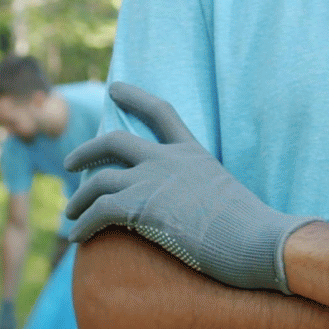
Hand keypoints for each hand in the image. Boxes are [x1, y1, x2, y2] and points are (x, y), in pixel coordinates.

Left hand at [64, 82, 315, 292]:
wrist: (259, 240)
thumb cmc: (254, 230)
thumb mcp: (226, 196)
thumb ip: (203, 193)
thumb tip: (197, 212)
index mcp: (192, 152)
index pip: (161, 111)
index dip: (134, 97)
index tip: (114, 87)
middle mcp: (169, 159)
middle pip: (114, 140)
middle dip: (86, 150)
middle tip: (69, 163)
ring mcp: (154, 180)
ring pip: (98, 179)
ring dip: (79, 198)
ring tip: (71, 213)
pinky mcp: (142, 207)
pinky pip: (98, 211)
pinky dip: (83, 225)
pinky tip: (78, 237)